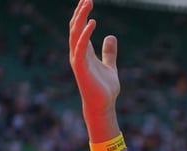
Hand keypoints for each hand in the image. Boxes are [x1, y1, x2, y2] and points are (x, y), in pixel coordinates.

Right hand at [68, 0, 120, 114]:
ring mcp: (77, 59)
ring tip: (88, 4)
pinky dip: (85, 34)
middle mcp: (78, 53)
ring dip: (80, 18)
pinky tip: (92, 22)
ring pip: (76, 34)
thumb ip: (109, 52)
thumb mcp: (110, 66)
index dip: (83, 14)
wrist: (103, 105)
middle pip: (76, 28)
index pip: (80, 29)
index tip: (88, 1)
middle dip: (80, 12)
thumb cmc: (105, 89)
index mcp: (84, 52)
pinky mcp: (80, 66)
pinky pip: (81, 47)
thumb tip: (111, 37)